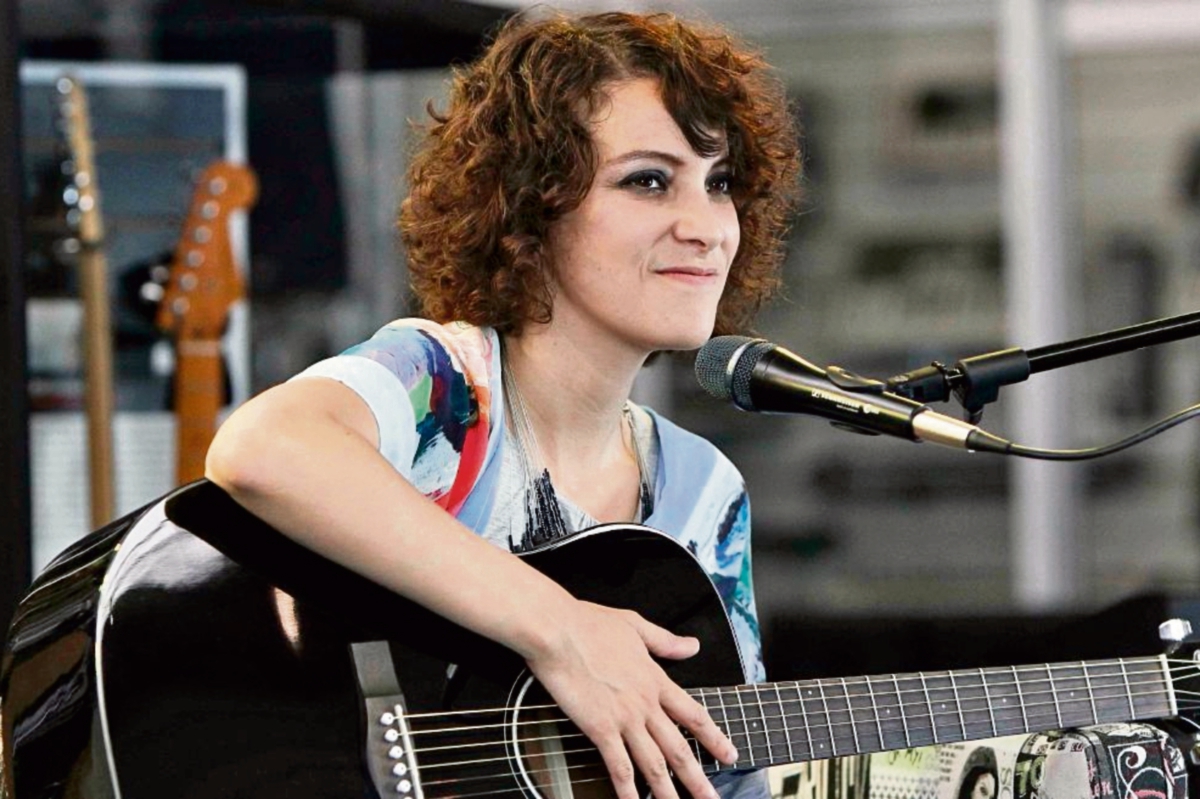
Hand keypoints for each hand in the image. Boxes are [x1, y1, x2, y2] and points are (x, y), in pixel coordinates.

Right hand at [525, 601, 737, 798]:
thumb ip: (665, 641)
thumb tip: (692, 646)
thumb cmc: (588, 624)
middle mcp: (645, 703)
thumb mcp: (635, 625)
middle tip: (713, 797)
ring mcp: (624, 718)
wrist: (557, 630)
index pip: (693, 715)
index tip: (729, 754)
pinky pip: (618, 766)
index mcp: (655, 679)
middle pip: (678, 748)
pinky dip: (628, 790)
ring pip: (653, 763)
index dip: (714, 738)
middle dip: (697, 777)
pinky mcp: (600, 728)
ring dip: (668, 791)